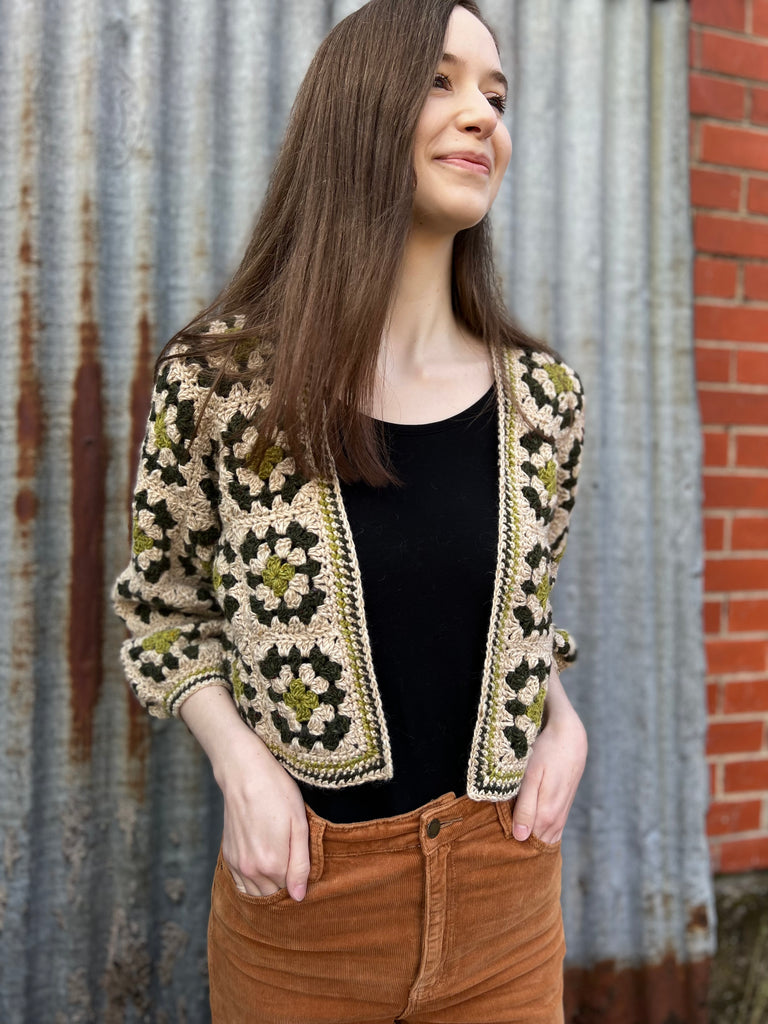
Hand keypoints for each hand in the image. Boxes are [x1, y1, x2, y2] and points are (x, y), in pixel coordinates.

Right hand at [179, 685, 310, 900]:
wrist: (243, 772)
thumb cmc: (277, 792)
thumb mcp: (299, 824)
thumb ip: (300, 864)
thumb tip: (300, 897)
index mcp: (273, 863)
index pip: (291, 891)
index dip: (301, 883)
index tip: (306, 868)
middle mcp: (251, 869)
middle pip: (272, 895)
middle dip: (285, 888)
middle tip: (295, 866)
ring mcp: (237, 864)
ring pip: (255, 893)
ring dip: (268, 888)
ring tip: (280, 868)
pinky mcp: (228, 856)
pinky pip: (241, 883)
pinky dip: (252, 883)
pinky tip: (263, 867)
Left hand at [511, 665, 586, 843]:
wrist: (570, 737)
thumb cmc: (546, 753)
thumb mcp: (531, 777)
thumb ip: (525, 807)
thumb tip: (520, 837)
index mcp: (546, 815)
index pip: (525, 844)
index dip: (509, 844)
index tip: (495, 841)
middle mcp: (556, 819)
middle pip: (535, 842)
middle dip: (519, 845)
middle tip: (500, 840)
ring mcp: (561, 814)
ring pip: (544, 836)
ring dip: (530, 838)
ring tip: (511, 835)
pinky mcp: (563, 806)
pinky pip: (552, 829)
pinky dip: (540, 832)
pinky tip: (530, 829)